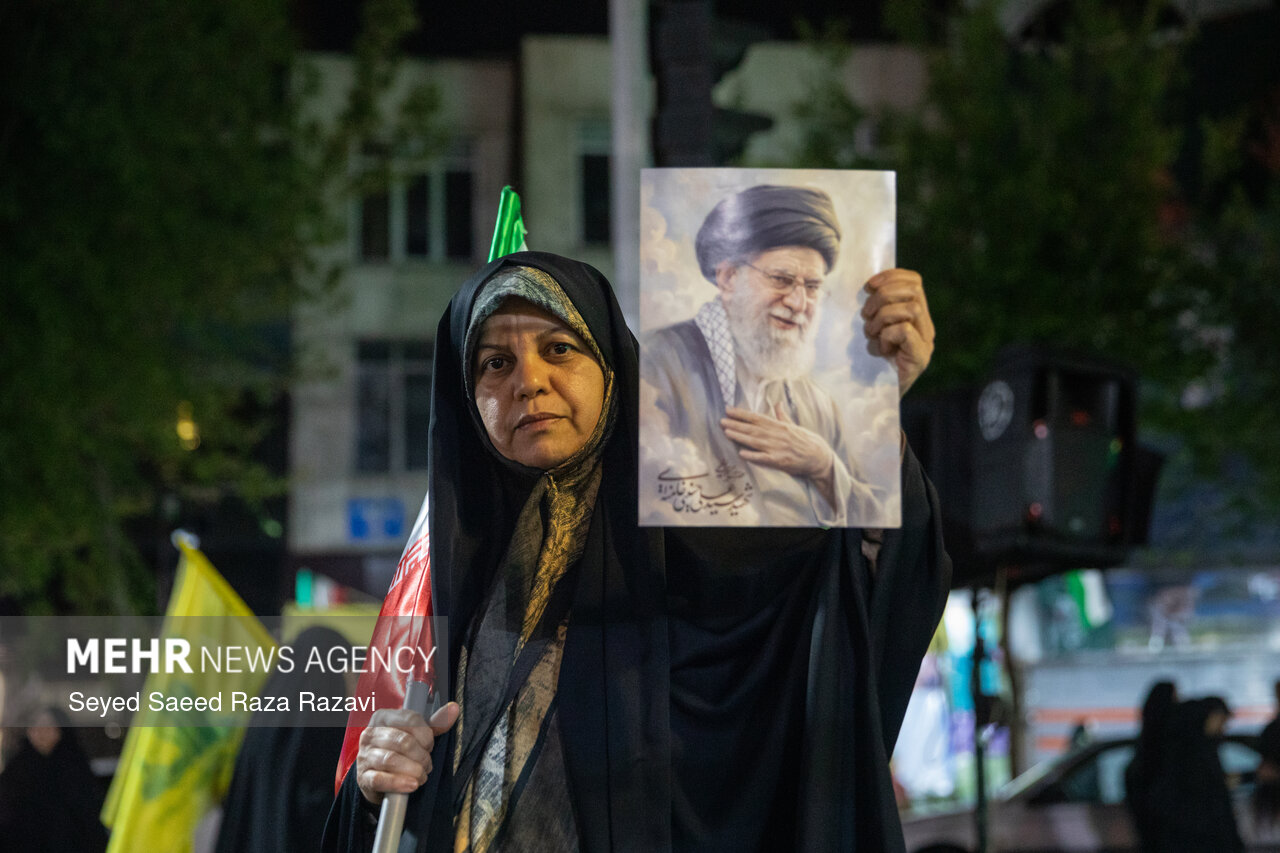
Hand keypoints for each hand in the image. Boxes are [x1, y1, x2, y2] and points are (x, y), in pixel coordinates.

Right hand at [355, 703, 460, 804]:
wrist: (378, 776)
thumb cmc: (399, 751)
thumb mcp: (417, 734)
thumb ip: (435, 723)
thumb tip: (454, 708)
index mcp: (384, 717)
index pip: (410, 719)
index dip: (426, 735)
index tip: (430, 745)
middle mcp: (371, 734)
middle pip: (402, 741)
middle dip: (421, 756)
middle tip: (427, 765)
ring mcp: (364, 755)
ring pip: (390, 759)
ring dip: (413, 770)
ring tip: (421, 776)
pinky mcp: (363, 777)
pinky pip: (380, 779)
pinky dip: (398, 783)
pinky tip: (411, 785)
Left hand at [721, 404, 837, 507]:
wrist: (819, 456)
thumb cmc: (806, 440)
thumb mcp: (794, 425)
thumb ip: (782, 416)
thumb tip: (777, 403)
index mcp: (779, 425)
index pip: (757, 417)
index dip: (741, 414)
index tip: (728, 410)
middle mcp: (777, 435)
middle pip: (753, 428)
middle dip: (736, 424)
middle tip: (721, 421)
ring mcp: (778, 448)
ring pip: (755, 441)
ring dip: (740, 437)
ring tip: (727, 433)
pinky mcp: (780, 461)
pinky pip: (764, 458)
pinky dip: (753, 455)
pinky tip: (742, 453)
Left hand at [861, 269, 934, 396]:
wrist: (879, 398)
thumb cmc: (873, 361)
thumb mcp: (873, 329)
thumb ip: (877, 309)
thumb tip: (868, 286)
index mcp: (917, 315)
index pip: (914, 281)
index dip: (892, 276)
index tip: (869, 285)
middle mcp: (926, 326)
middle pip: (913, 291)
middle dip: (883, 297)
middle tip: (865, 315)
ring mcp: (926, 342)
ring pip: (911, 308)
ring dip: (882, 317)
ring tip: (871, 333)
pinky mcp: (921, 357)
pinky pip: (904, 331)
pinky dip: (886, 335)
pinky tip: (880, 349)